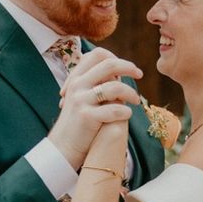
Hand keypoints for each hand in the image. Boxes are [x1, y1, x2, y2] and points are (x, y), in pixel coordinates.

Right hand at [50, 47, 141, 169]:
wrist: (62, 147)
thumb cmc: (78, 122)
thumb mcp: (81, 97)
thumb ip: (95, 83)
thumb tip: (118, 72)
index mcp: (76, 77)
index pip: (98, 54)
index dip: (116, 57)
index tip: (127, 68)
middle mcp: (77, 85)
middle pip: (109, 64)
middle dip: (129, 67)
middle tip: (139, 75)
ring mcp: (81, 100)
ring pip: (115, 87)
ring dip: (131, 93)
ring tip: (136, 101)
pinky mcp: (87, 117)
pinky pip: (114, 110)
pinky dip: (125, 111)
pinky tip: (127, 114)